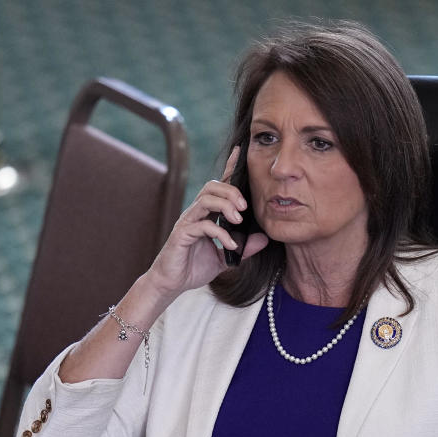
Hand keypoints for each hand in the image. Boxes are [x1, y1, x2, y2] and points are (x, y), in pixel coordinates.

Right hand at [146, 147, 268, 300]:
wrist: (172, 283)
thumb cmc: (195, 267)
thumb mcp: (227, 258)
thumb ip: (244, 247)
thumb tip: (265, 238)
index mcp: (206, 214)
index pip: (219, 186)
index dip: (229, 167)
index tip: (240, 151)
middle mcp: (196, 213)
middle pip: (212, 186)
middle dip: (231, 192)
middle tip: (246, 209)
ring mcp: (187, 222)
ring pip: (206, 200)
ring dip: (226, 207)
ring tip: (238, 221)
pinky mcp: (182, 235)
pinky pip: (202, 225)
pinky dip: (220, 233)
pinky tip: (232, 245)